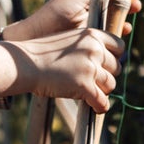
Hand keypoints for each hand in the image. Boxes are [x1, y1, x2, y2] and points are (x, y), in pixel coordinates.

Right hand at [6, 27, 125, 113]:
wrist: (24, 64)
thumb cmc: (41, 54)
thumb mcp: (68, 40)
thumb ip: (86, 47)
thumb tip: (103, 61)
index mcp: (92, 35)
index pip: (119, 46)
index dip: (115, 58)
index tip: (107, 65)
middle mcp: (94, 49)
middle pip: (116, 67)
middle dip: (107, 76)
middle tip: (95, 82)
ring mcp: (90, 68)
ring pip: (111, 85)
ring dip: (102, 91)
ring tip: (91, 94)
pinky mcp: (85, 86)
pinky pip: (103, 101)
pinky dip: (100, 107)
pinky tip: (95, 108)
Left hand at [9, 0, 139, 41]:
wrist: (39, 37)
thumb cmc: (54, 14)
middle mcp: (91, 7)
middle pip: (115, 1)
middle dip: (128, 1)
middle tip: (136, 4)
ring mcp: (92, 22)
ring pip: (114, 17)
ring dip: (125, 17)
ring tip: (132, 17)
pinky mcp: (92, 38)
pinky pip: (109, 33)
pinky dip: (118, 32)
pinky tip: (124, 31)